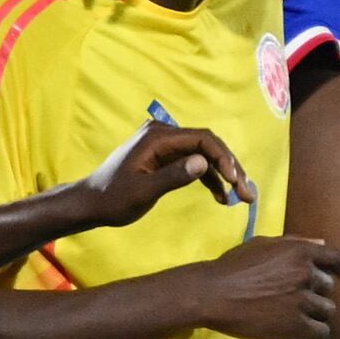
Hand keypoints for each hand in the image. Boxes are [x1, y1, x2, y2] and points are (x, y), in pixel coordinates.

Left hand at [78, 118, 247, 227]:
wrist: (92, 203)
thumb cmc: (113, 198)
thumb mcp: (143, 191)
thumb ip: (172, 176)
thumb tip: (202, 162)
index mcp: (158, 137)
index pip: (202, 139)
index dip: (224, 158)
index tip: (236, 181)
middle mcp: (164, 135)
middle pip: (208, 145)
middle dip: (230, 168)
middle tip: (247, 192)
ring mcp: (165, 146)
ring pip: (204, 156)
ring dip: (224, 176)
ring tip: (242, 197)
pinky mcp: (166, 159)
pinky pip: (194, 164)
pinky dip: (209, 179)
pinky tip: (222, 197)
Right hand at [174, 233, 339, 338]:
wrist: (214, 294)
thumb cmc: (234, 266)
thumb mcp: (264, 244)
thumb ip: (295, 244)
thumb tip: (321, 244)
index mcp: (301, 252)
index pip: (337, 259)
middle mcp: (307, 274)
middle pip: (328, 289)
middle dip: (316, 294)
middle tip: (296, 300)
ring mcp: (303, 300)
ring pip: (327, 311)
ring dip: (315, 314)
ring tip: (294, 316)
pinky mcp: (296, 325)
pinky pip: (320, 332)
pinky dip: (313, 333)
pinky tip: (298, 331)